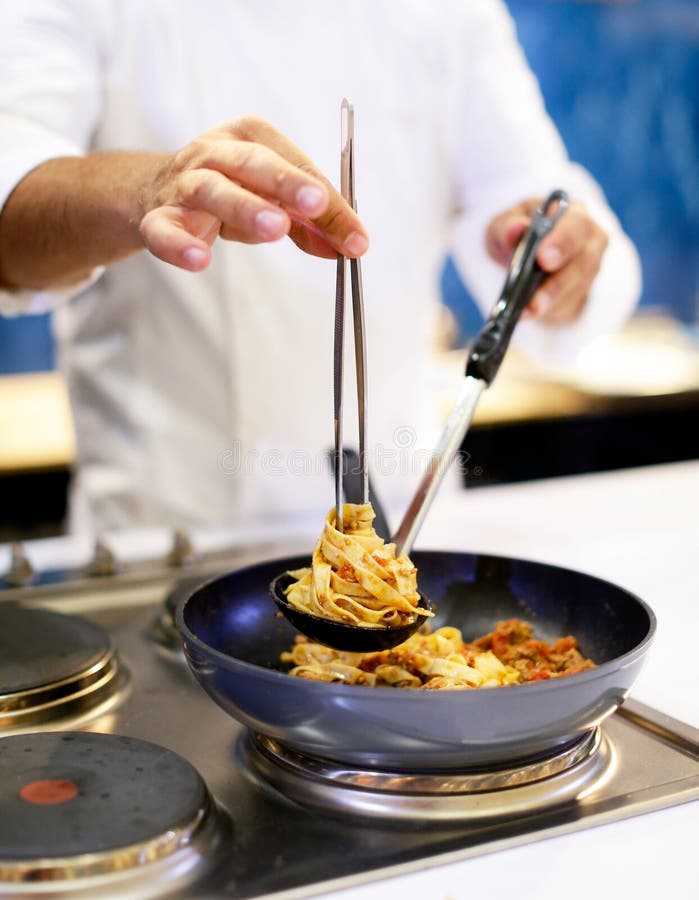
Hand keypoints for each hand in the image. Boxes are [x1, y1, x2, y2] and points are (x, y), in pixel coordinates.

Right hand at [138, 116, 368, 270]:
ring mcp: (184, 182)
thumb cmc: (228, 190)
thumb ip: (311, 223)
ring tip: (275, 229)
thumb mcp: (274, 201)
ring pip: (212, 189)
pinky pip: (165, 230)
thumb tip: (350, 246)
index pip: (297, 167)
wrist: (156, 192)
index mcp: (251, 138)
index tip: (356, 239)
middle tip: (316, 203)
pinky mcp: (158, 217)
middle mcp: (215, 152)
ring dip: (244, 207)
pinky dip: (180, 244)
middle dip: (288, 183)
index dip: (330, 204)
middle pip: (254, 163)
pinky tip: (200, 259)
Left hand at [485, 198, 608, 322]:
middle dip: (557, 284)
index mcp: (574, 215)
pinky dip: (548, 312)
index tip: (543, 259)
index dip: (562, 243)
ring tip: (526, 312)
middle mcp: (590, 242)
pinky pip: (570, 305)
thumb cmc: (520, 233)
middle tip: (535, 302)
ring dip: (551, 303)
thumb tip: (515, 227)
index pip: (576, 227)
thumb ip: (508, 227)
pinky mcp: (581, 294)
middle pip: (584, 263)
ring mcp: (589, 270)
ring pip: (577, 289)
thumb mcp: (505, 224)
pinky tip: (529, 314)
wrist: (524, 254)